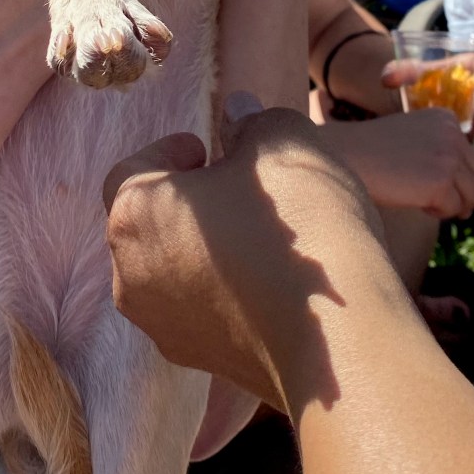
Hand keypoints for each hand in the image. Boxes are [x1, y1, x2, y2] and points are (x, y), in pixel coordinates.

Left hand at [103, 94, 391, 408]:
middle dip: (188, 200)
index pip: (133, 168)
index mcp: (135, 213)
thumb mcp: (283, 141)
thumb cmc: (304, 226)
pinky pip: (202, 309)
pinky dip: (225, 289)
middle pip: (148, 223)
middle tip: (238, 185)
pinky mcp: (200, 361)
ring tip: (260, 232)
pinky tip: (273, 278)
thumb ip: (251, 121)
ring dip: (205, 247)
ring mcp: (163, 326)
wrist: (342, 341)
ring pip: (172, 270)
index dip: (172, 150)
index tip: (210, 147)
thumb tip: (237, 113)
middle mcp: (130, 275)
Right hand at [323, 108, 473, 220]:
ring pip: (473, 196)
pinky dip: (438, 213)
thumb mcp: (413, 137)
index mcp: (446, 118)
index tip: (440, 186)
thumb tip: (467, 188)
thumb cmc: (371, 152)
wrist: (344, 156)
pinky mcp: (440, 182)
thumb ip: (440, 150)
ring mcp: (449, 157)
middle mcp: (453, 133)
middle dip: (466, 195)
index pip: (473, 157)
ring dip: (453, 206)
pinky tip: (417, 205)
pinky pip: (453, 209)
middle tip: (444, 205)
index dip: (461, 178)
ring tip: (427, 204)